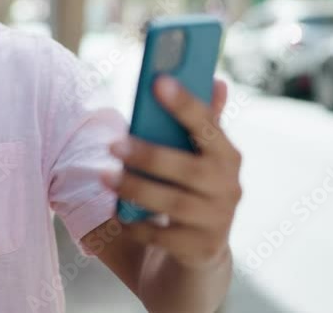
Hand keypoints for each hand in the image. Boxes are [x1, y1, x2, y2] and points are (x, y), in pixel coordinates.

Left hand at [101, 76, 240, 270]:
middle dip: (148, 155)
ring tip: (104, 176)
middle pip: (187, 168)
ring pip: (172, 203)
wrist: (201, 251)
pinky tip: (117, 216)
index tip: (158, 81)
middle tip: (112, 144)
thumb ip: (202, 122)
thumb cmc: (191, 189)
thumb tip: (216, 81)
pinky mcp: (200, 249)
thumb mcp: (198, 157)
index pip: (208, 125)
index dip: (185, 103)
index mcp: (227, 156)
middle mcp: (229, 187)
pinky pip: (162, 236)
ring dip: (135, 188)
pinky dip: (136, 226)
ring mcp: (217, 220)